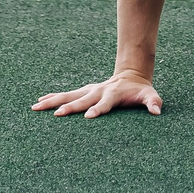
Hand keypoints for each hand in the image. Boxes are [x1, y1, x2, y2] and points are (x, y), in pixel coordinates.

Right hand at [32, 73, 162, 117]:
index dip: (98, 109)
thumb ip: (153, 102)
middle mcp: (98, 91)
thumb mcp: (150, 95)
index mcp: (113, 93)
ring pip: (69, 95)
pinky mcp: (84, 91)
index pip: (105, 103)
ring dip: (53, 100)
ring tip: (36, 106)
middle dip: (69, 106)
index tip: (88, 117)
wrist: (131, 75)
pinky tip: (40, 101)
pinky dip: (53, 97)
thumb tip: (157, 111)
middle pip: (82, 99)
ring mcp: (89, 90)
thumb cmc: (140, 90)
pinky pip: (66, 94)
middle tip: (56, 114)